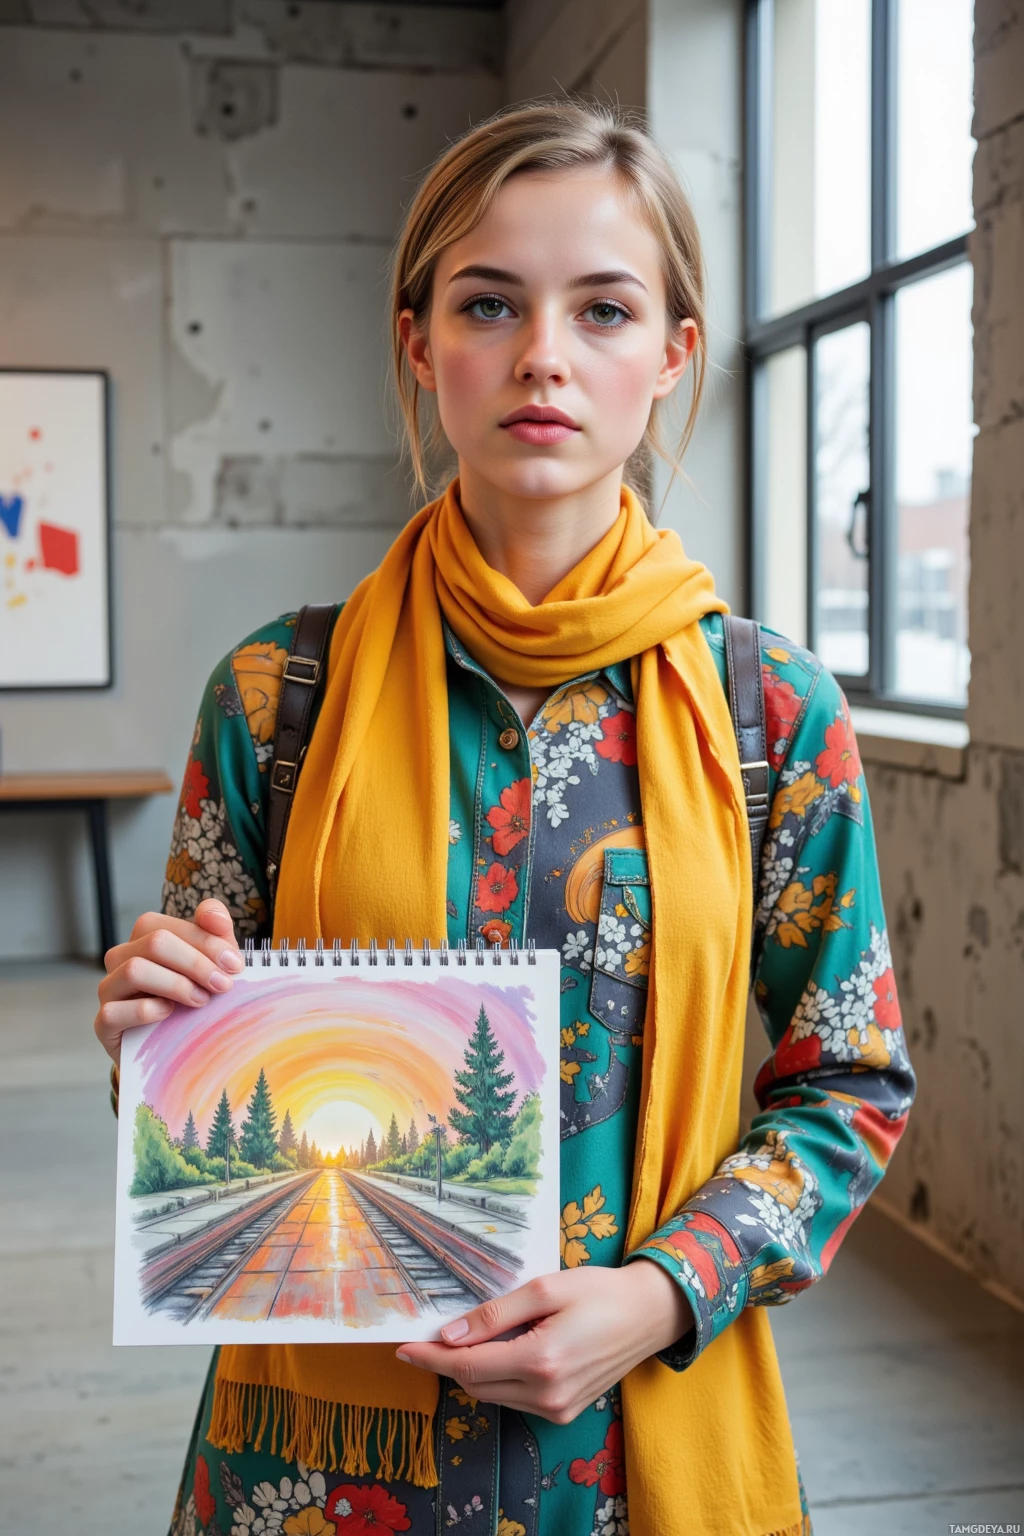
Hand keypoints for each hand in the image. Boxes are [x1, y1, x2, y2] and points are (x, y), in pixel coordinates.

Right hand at [94, 898, 243, 1067]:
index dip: (206, 943)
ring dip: (176, 984)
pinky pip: (114, 1010)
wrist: (176, 1046)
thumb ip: (215, 932)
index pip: (168, 926)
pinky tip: (169, 1015)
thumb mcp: (212, 963)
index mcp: (144, 937)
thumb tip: (213, 915)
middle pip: (155, 943)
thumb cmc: (194, 997)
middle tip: (223, 985)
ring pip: (134, 970)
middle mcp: (121, 958)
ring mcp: (109, 989)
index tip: (234, 965)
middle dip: (195, 963)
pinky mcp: (103, 1023)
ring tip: (202, 1001)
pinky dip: (147, 1010)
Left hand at [395, 1259, 694, 1422]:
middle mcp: (547, 1394)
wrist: (648, 1315)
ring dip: (474, 1369)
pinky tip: (505, 1350)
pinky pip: (515, 1399)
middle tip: (433, 1335)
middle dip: (449, 1362)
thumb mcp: (546, 1288)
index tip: (404, 1347)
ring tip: (473, 1337)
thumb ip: (495, 1314)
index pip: (469, 1366)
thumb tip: (450, 1335)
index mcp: (541, 1361)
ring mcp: (557, 1409)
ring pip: (493, 1394)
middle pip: (476, 1383)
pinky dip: (499, 1377)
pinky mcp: (564, 1412)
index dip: (432, 1357)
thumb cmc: (600, 1292)